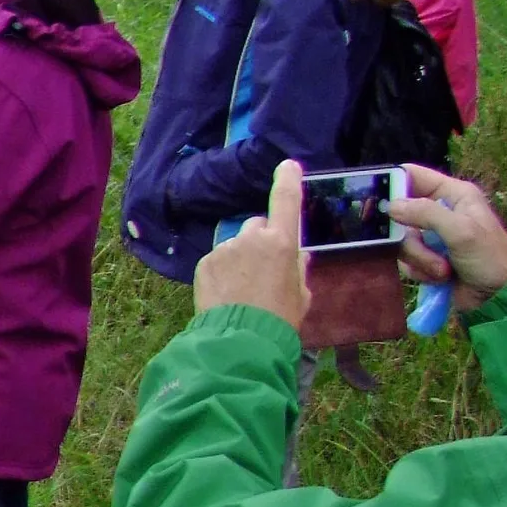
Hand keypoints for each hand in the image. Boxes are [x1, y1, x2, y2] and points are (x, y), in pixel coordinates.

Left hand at [194, 161, 311, 328]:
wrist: (240, 340)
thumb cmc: (280, 318)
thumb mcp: (301, 293)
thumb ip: (298, 268)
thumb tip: (297, 255)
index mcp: (282, 242)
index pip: (286, 200)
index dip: (288, 181)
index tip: (288, 166)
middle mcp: (252, 238)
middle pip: (258, 226)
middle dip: (263, 240)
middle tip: (266, 270)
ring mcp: (225, 248)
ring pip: (237, 244)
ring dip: (241, 257)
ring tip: (244, 289)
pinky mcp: (205, 262)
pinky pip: (218, 259)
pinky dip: (223, 270)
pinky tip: (228, 293)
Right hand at [391, 163, 506, 311]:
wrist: (501, 296)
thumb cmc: (490, 257)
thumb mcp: (461, 231)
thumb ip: (426, 214)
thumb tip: (391, 206)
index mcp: (452, 194)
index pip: (413, 176)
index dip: (393, 183)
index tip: (376, 200)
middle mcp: (439, 211)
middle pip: (400, 213)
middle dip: (409, 236)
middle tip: (418, 246)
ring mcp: (431, 236)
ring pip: (402, 240)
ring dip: (419, 257)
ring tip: (442, 268)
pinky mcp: (426, 258)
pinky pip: (406, 259)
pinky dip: (420, 270)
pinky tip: (440, 276)